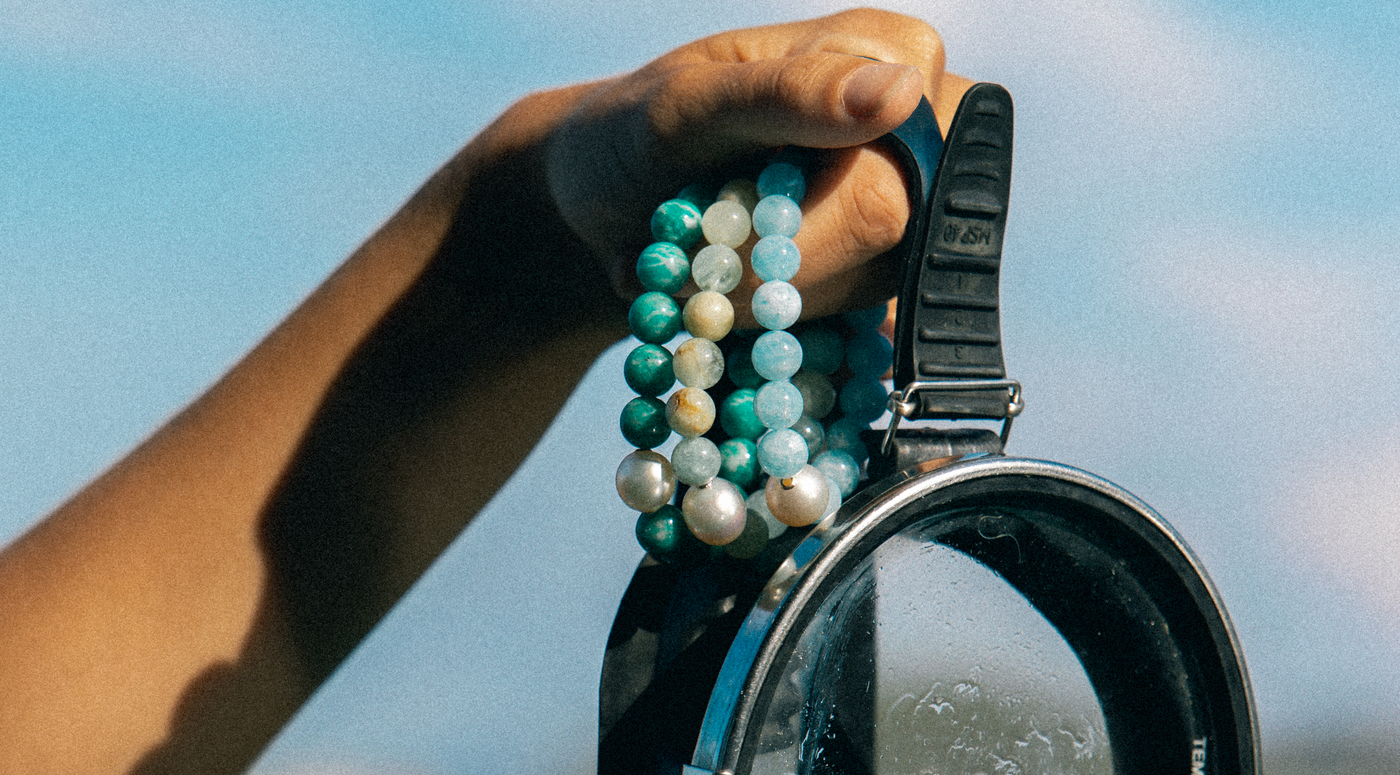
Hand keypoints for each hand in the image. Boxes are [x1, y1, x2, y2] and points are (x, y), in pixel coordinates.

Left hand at [543, 9, 972, 325]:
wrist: (602, 203)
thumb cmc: (633, 133)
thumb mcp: (688, 105)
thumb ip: (790, 92)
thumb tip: (904, 89)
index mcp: (892, 55)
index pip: (889, 176)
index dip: (805, 232)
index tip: (719, 227)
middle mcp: (917, 130)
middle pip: (889, 243)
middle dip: (772, 271)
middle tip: (691, 263)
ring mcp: (910, 209)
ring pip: (872, 296)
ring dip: (766, 305)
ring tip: (698, 268)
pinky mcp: (882, 273)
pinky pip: (859, 335)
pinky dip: (777, 331)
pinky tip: (722, 297)